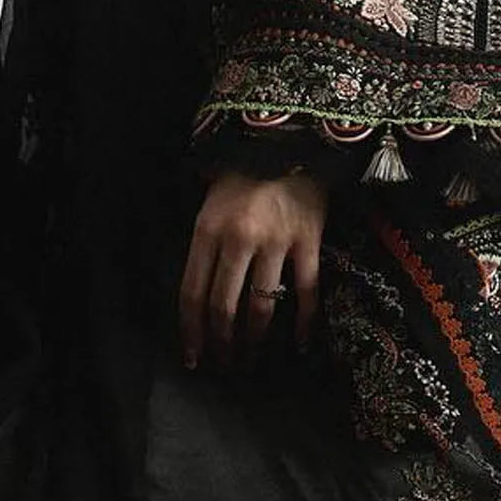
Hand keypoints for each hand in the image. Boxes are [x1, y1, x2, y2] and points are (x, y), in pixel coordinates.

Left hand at [179, 169, 326, 370]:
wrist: (287, 137)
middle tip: (224, 364)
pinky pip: (307, 291)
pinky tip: (300, 344)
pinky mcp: (309, 241)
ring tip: (251, 358)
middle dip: (222, 343)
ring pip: (262, 305)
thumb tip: (200, 291)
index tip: (194, 358)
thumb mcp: (210, 201)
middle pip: (224, 306)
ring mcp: (276, 241)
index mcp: (207, 229)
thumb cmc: (243, 171)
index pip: (192, 293)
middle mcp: (238, 239)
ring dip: (255, 339)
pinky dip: (304, 322)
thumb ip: (205, 242)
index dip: (191, 331)